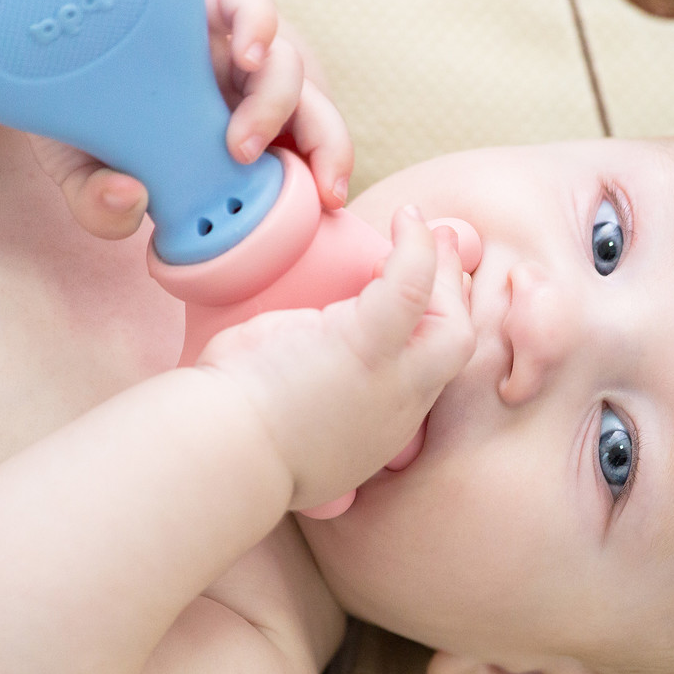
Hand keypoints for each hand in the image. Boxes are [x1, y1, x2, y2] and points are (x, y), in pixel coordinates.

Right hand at [29, 0, 352, 239]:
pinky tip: (246, 51)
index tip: (329, 199)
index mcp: (236, 138)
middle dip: (324, 147)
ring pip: (286, 67)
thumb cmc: (77, 122)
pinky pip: (248, 5)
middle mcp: (241, 94)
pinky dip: (257, 25)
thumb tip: (129, 202)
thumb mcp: (83, 175)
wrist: (39, 61)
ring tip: (240, 144)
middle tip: (307, 187)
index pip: (303, 152)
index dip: (326, 170)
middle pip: (313, 112)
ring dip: (276, 106)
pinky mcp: (202, 4)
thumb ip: (102, 208)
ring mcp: (224, 48)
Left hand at [196, 208, 475, 511]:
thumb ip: (296, 410)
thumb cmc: (228, 444)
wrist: (220, 454)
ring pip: (449, 324)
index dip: (423, 335)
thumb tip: (274, 383)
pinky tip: (406, 218)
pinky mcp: (366, 348)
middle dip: (453, 299)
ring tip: (422, 229)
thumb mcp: (283, 436)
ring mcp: (390, 382)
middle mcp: (396, 412)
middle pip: (452, 351)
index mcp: (376, 429)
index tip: (412, 304)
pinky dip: (414, 250)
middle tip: (439, 255)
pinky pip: (411, 287)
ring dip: (442, 273)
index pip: (420, 377)